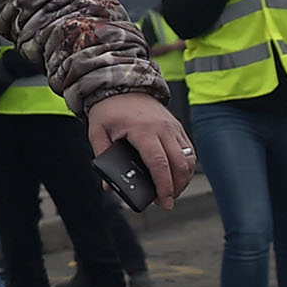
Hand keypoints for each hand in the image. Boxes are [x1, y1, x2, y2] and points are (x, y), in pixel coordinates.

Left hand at [86, 92, 193, 210]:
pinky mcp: (177, 127)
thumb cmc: (108, 110)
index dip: (163, 185)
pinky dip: (186, 166)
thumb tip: (108, 186)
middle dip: (176, 187)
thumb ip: (103, 157)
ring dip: (183, 178)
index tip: (164, 201)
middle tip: (166, 202)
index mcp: (142, 130)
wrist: (122, 84)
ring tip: (171, 191)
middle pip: (179, 164)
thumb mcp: (97, 132)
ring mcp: (173, 127)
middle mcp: (162, 128)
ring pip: (188, 158)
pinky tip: (177, 176)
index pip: (158, 163)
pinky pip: (189, 150)